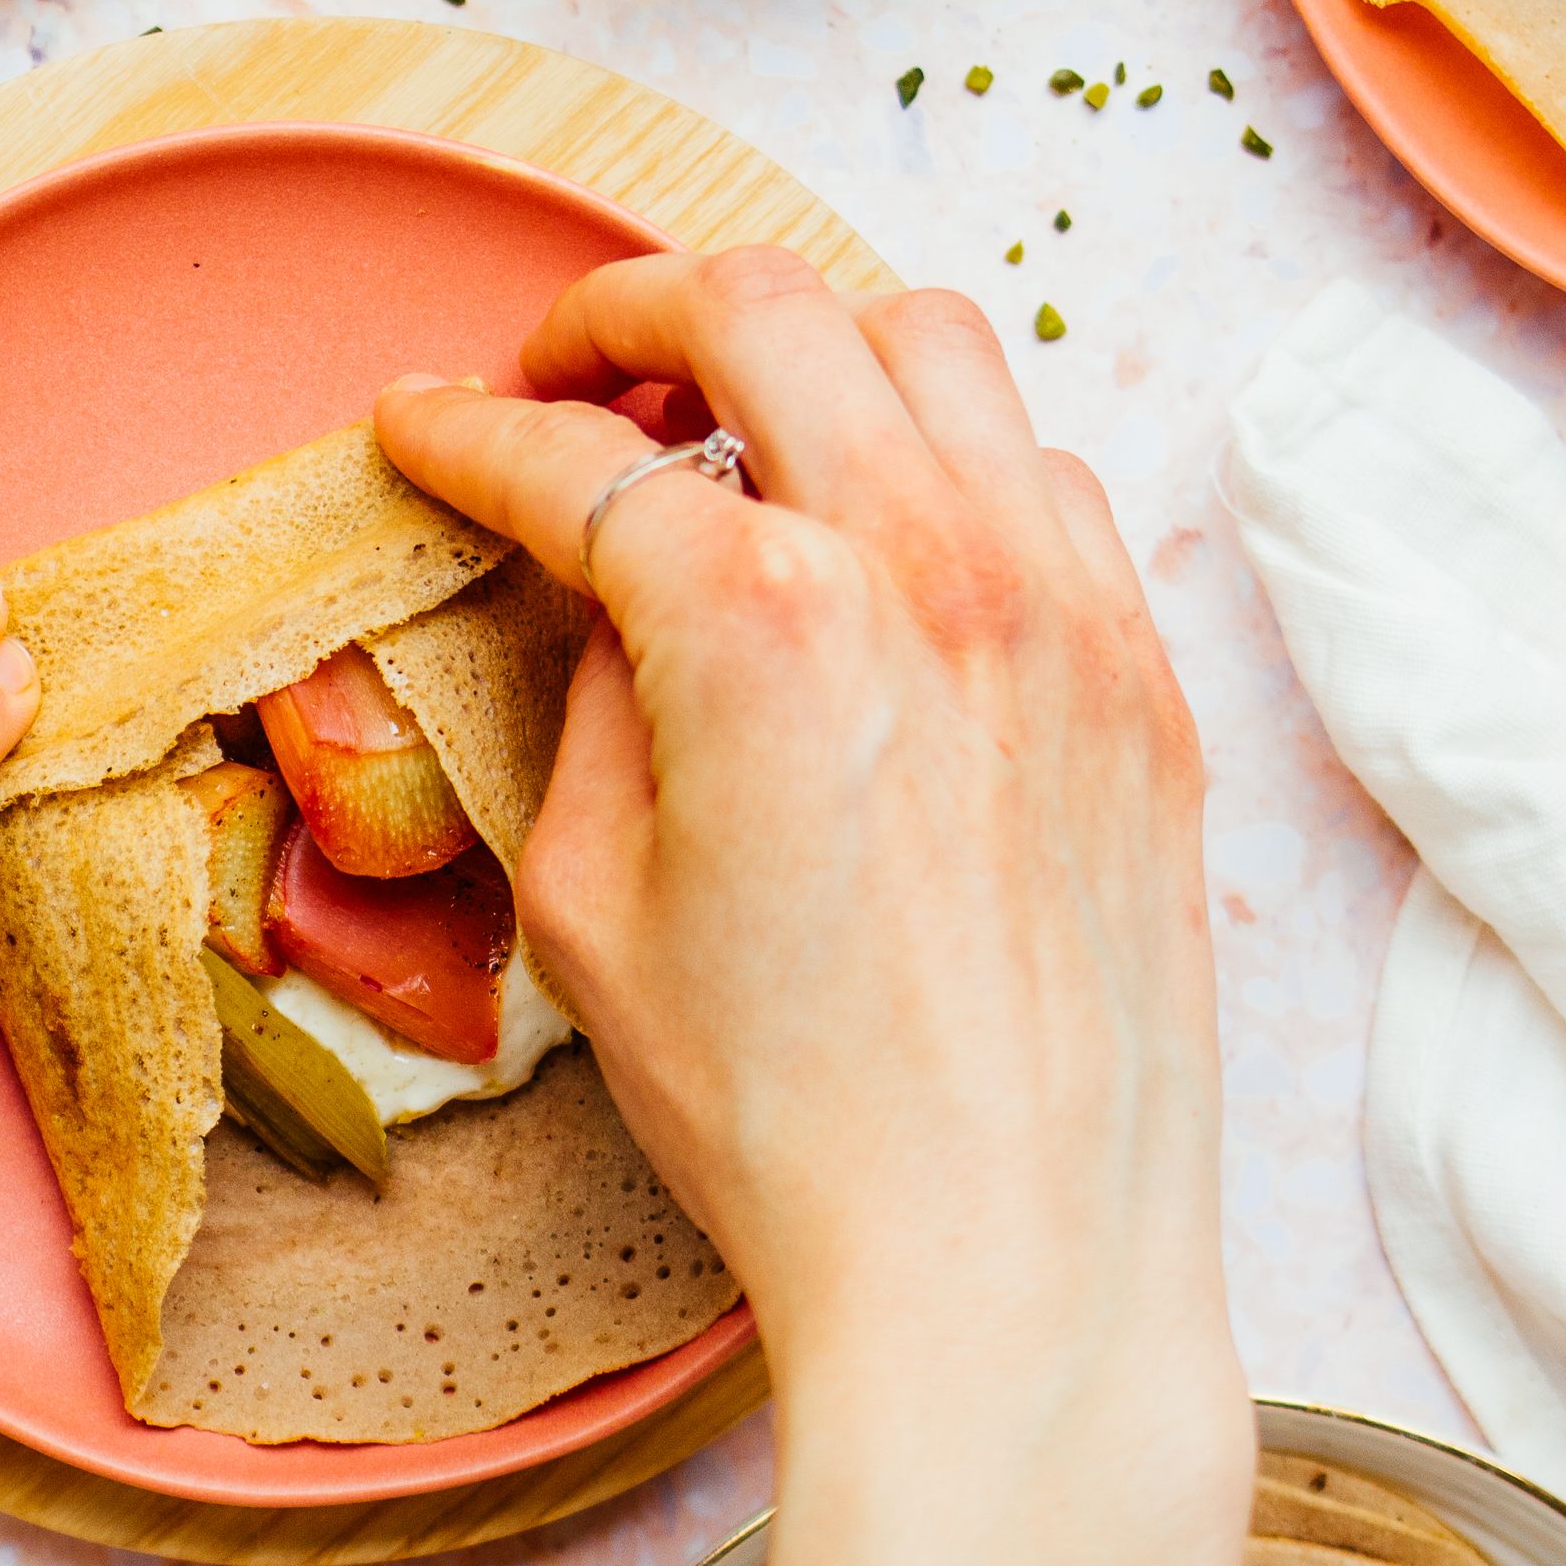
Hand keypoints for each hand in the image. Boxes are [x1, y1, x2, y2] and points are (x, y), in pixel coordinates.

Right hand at [376, 249, 1222, 1405]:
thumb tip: (620, 599)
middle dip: (629, 310)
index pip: (570, 458)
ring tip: (741, 434)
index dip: (464, 434)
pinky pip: (1043, 470)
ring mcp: (1061, 604)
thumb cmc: (785, 1119)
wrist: (1008, 1257)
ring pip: (932, 343)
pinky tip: (890, 546)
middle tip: (567, 375)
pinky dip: (945, 457)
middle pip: (760, 307)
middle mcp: (927, 564)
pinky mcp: (1142, 673)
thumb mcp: (591, 908)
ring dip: (810, 352)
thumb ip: (594, 702)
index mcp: (758, 621)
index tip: (423, 432)